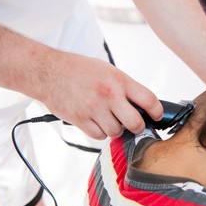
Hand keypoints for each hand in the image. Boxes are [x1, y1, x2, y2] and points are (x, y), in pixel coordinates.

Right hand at [41, 50, 162, 138]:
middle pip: (135, 123)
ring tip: (110, 119)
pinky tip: (96, 121)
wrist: (48, 71)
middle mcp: (109, 95)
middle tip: (135, 125)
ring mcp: (94, 108)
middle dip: (138, 127)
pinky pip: (99, 136)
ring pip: (116, 132)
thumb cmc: (79, 70)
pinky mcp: (80, 119)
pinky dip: (100, 132)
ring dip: (116, 130)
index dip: (157, 112)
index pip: (149, 100)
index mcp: (119, 80)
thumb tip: (142, 105)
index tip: (157, 116)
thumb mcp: (108, 70)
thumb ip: (125, 87)